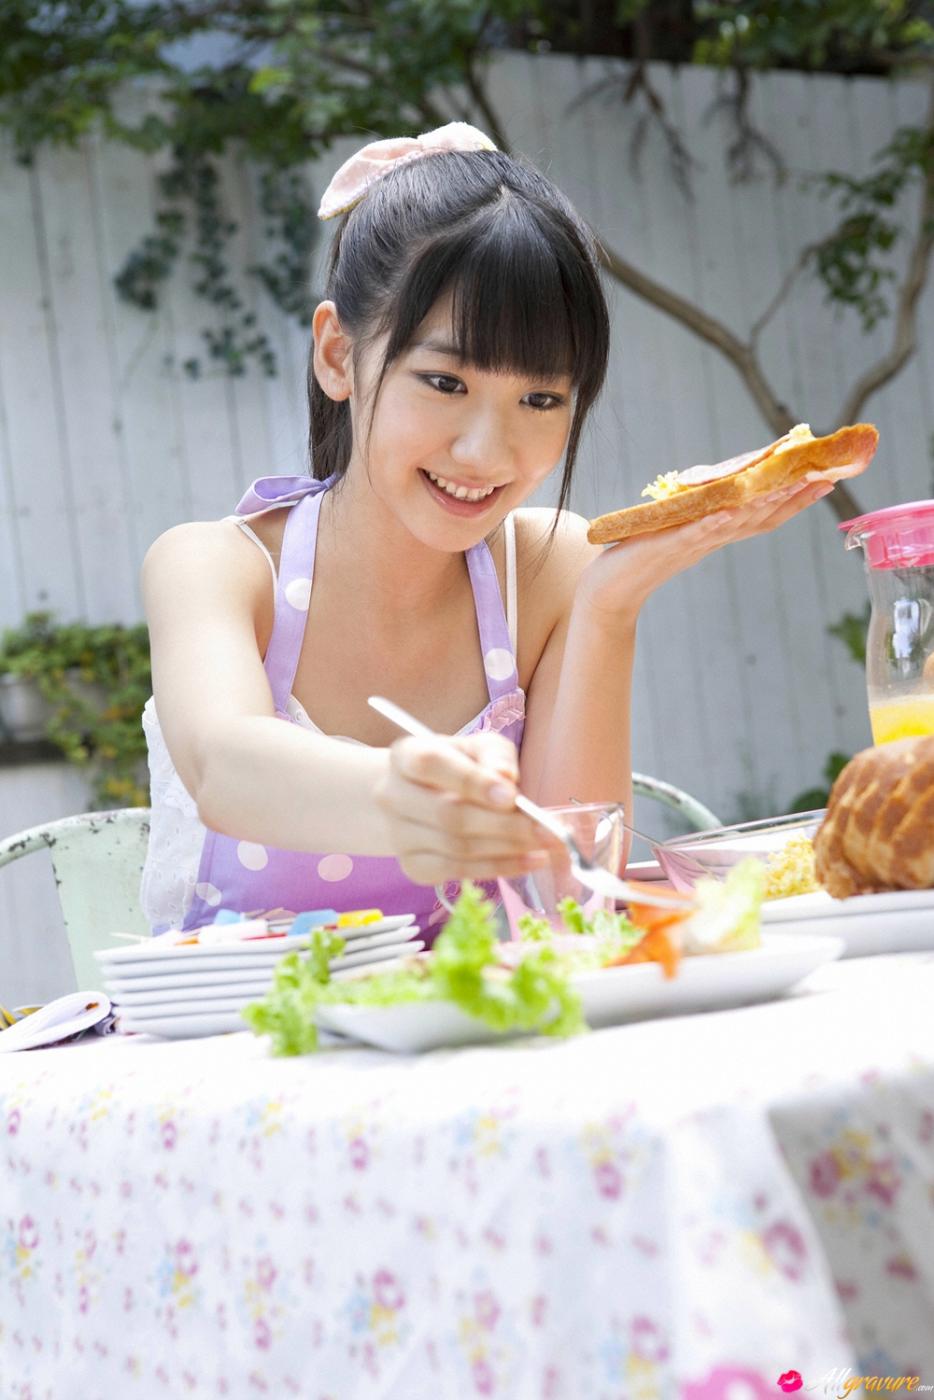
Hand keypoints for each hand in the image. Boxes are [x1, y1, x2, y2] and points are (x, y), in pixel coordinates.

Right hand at [373, 731, 563, 885]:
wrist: (414, 797)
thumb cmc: (454, 767)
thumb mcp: (475, 747)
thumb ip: (494, 755)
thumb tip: (506, 779)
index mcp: (405, 755)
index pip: (431, 765)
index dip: (471, 781)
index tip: (510, 795)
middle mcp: (391, 795)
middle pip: (447, 815)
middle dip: (502, 825)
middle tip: (543, 829)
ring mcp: (399, 835)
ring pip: (456, 848)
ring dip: (506, 849)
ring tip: (544, 845)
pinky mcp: (412, 866)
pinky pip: (457, 872)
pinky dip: (497, 868)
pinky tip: (527, 861)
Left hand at [579, 478, 834, 620]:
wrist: (609, 588)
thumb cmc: (640, 555)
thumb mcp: (679, 528)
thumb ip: (701, 512)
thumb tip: (722, 489)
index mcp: (716, 533)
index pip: (764, 516)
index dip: (795, 500)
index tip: (824, 479)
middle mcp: (711, 539)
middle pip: (760, 518)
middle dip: (793, 498)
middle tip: (824, 478)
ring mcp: (691, 544)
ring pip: (736, 524)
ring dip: (763, 505)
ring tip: (789, 486)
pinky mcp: (666, 546)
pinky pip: (695, 533)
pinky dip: (714, 523)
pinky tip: (731, 511)